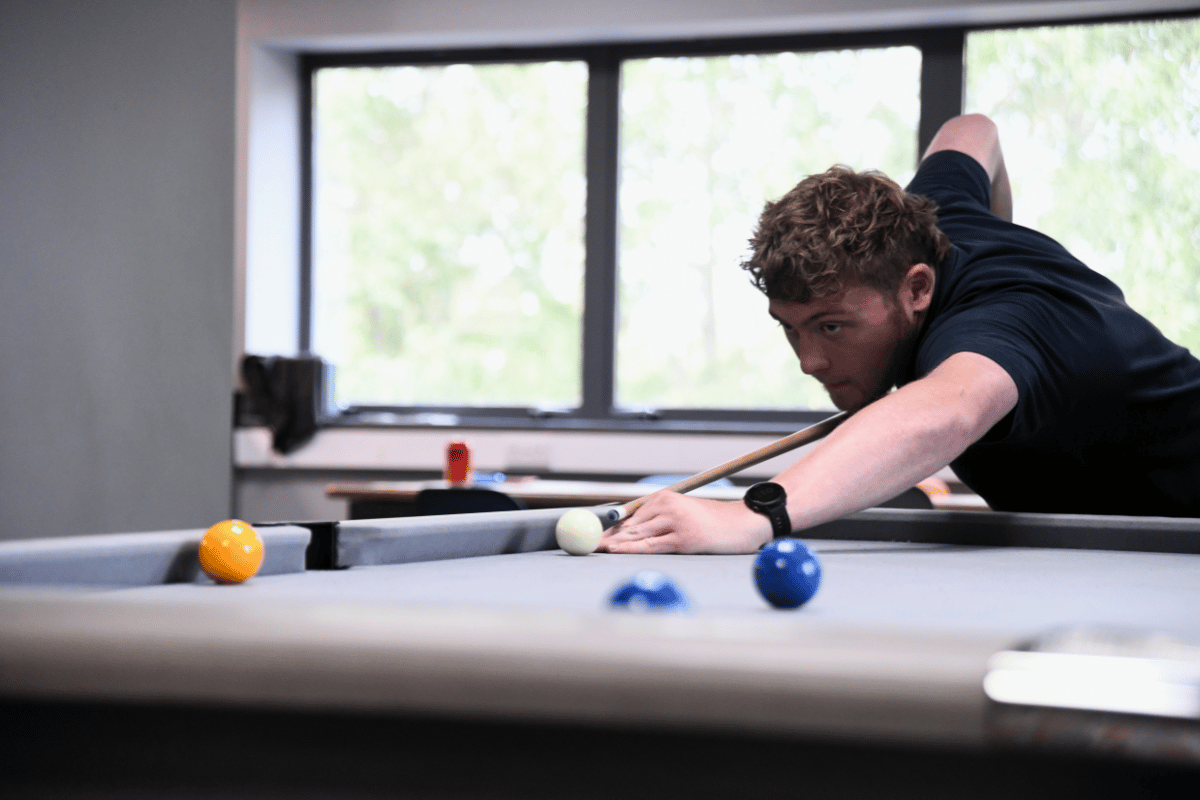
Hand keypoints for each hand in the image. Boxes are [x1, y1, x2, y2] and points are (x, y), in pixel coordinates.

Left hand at [598, 491, 772, 553]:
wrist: (743, 524)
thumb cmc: (713, 523)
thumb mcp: (683, 515)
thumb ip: (658, 522)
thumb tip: (626, 535)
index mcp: (663, 498)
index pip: (629, 515)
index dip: (607, 527)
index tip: (590, 534)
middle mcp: (666, 505)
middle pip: (628, 524)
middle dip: (606, 536)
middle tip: (584, 543)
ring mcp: (675, 520)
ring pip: (637, 535)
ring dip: (614, 544)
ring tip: (594, 548)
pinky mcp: (683, 537)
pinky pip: (651, 545)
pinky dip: (630, 548)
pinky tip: (614, 550)